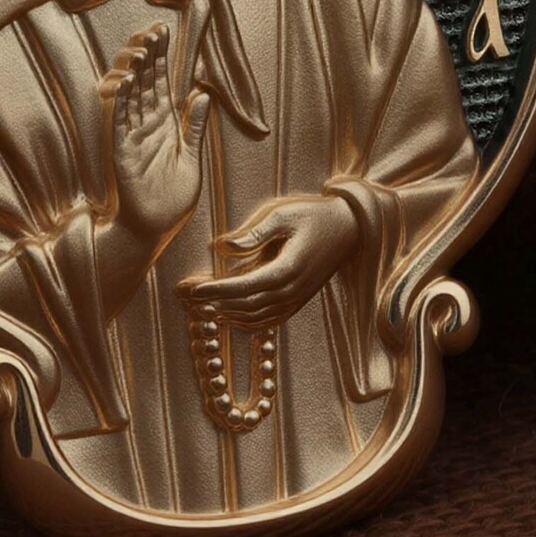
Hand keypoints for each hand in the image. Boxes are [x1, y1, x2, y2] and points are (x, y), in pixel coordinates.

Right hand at [101, 22, 210, 248]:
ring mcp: (132, 135)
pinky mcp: (121, 150)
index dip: (163, 57)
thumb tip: (204, 93)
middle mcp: (147, 124)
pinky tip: (126, 82)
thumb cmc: (173, 197)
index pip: (163, 82)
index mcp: (166, 124)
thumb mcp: (192, 158)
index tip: (164, 32)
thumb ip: (196, 127)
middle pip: (147, 82)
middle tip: (153, 30)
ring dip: (134, 73)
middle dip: (149, 56)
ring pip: (131, 96)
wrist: (155, 228)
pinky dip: (122, 101)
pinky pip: (120, 121)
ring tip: (140, 51)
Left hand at [181, 193, 358, 328]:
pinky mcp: (297, 303)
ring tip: (201, 308)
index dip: (216, 291)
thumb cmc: (313, 216)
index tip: (193, 290)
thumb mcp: (282, 214)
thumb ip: (253, 233)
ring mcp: (296, 300)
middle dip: (214, 304)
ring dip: (227, 315)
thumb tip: (220, 246)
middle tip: (186, 298)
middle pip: (245, 306)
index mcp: (287, 269)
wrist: (349, 230)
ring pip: (255, 319)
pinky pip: (268, 321)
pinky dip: (246, 322)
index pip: (244, 287)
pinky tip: (228, 315)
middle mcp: (291, 291)